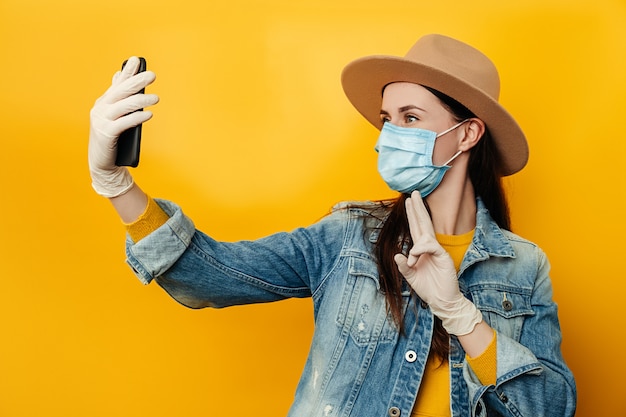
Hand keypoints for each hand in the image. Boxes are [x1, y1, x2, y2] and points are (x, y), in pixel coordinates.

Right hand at [88, 56, 158, 196]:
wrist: (102, 163)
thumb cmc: (112, 140)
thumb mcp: (115, 118)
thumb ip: (120, 102)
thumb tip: (122, 81)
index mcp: (103, 103)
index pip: (117, 84)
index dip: (127, 72)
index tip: (136, 60)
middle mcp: (100, 108)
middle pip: (121, 92)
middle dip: (136, 81)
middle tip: (152, 75)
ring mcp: (102, 121)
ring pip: (124, 106)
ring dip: (141, 101)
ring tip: (156, 98)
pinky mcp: (106, 133)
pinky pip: (124, 123)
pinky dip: (137, 117)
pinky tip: (148, 114)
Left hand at [394, 191, 482, 334]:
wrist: (443, 301)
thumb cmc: (428, 288)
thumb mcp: (411, 277)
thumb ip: (403, 267)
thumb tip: (397, 255)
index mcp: (421, 250)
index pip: (416, 229)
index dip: (412, 216)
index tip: (408, 202)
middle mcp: (429, 248)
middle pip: (422, 224)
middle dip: (417, 208)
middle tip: (413, 193)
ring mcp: (437, 251)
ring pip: (426, 231)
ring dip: (419, 217)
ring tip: (412, 207)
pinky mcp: (443, 257)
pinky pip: (431, 246)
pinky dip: (420, 249)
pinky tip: (414, 254)